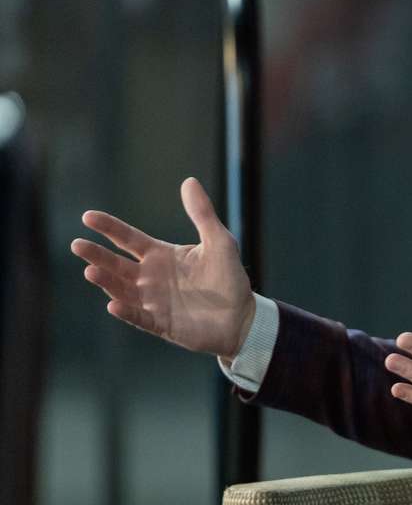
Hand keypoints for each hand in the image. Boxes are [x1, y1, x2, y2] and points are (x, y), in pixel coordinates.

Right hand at [70, 177, 255, 360]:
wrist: (242, 316)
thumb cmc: (229, 277)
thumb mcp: (219, 241)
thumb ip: (202, 214)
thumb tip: (189, 181)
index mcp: (161, 255)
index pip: (128, 239)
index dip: (109, 227)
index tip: (88, 217)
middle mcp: (150, 277)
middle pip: (116, 264)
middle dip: (97, 255)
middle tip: (78, 245)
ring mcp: (152, 301)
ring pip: (121, 290)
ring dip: (106, 281)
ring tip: (91, 271)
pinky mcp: (160, 323)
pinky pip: (138, 317)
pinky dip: (125, 311)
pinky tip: (113, 304)